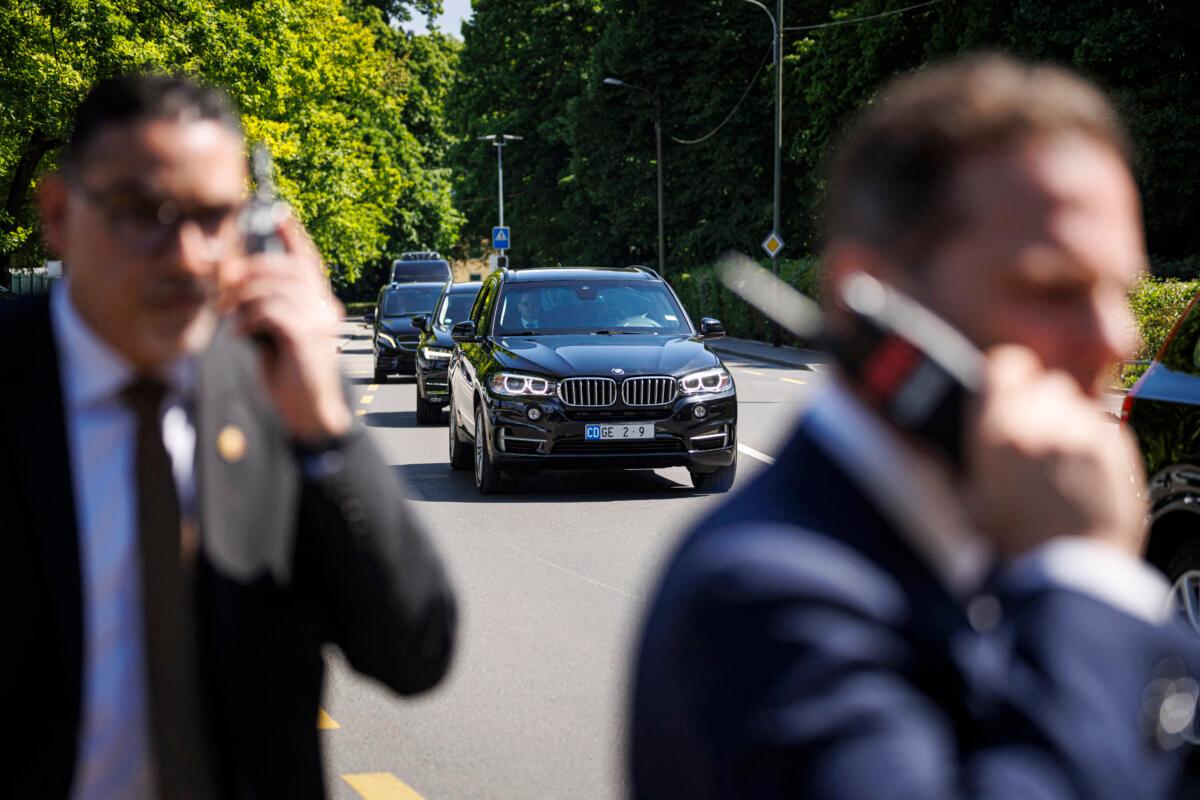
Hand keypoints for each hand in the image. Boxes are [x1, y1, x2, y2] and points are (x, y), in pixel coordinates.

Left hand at [219, 216, 350, 445]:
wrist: (309, 410)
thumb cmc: (290, 371)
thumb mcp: (275, 331)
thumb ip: (265, 304)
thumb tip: (234, 277)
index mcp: (321, 302)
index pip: (309, 260)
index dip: (293, 235)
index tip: (276, 212)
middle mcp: (325, 307)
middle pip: (286, 268)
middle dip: (250, 269)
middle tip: (224, 282)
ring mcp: (319, 321)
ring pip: (274, 288)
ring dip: (242, 299)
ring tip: (227, 315)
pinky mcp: (306, 338)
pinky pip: (271, 312)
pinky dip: (248, 320)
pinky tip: (241, 334)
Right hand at [963, 345, 1146, 558]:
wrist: (1071, 573)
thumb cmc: (1012, 542)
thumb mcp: (963, 500)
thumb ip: (944, 459)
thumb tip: (916, 435)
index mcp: (1002, 430)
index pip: (1006, 364)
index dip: (1001, 376)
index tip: (998, 390)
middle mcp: (1048, 422)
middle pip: (1045, 380)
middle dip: (1034, 399)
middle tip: (1024, 431)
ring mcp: (1089, 434)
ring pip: (1078, 401)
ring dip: (1065, 417)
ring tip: (1053, 454)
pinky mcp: (1120, 451)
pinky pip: (1104, 425)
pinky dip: (1092, 438)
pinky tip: (1079, 469)